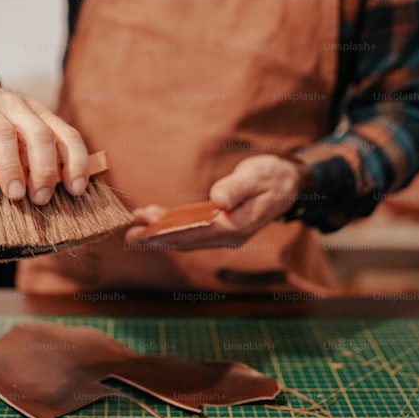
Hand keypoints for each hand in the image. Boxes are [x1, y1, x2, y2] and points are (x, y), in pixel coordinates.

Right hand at [0, 75, 89, 204]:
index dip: (76, 162)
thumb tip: (52, 193)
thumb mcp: (20, 136)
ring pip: (3, 132)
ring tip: (13, 194)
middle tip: (41, 198)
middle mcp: (18, 108)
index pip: (67, 136)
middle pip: (40, 134)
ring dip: (11, 165)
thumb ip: (34, 159)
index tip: (76, 190)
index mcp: (39, 115)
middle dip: (44, 168)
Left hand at [125, 154, 303, 249]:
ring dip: (160, 234)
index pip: (198, 233)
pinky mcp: (219, 227)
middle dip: (157, 239)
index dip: (171, 233)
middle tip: (130, 236)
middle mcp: (229, 236)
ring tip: (136, 226)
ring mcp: (224, 234)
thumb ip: (238, 188)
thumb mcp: (258, 176)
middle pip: (188, 240)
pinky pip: (191, 231)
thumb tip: (218, 199)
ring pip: (187, 238)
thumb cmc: (272, 177)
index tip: (149, 232)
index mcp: (238, 226)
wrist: (288, 184)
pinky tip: (154, 220)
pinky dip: (171, 227)